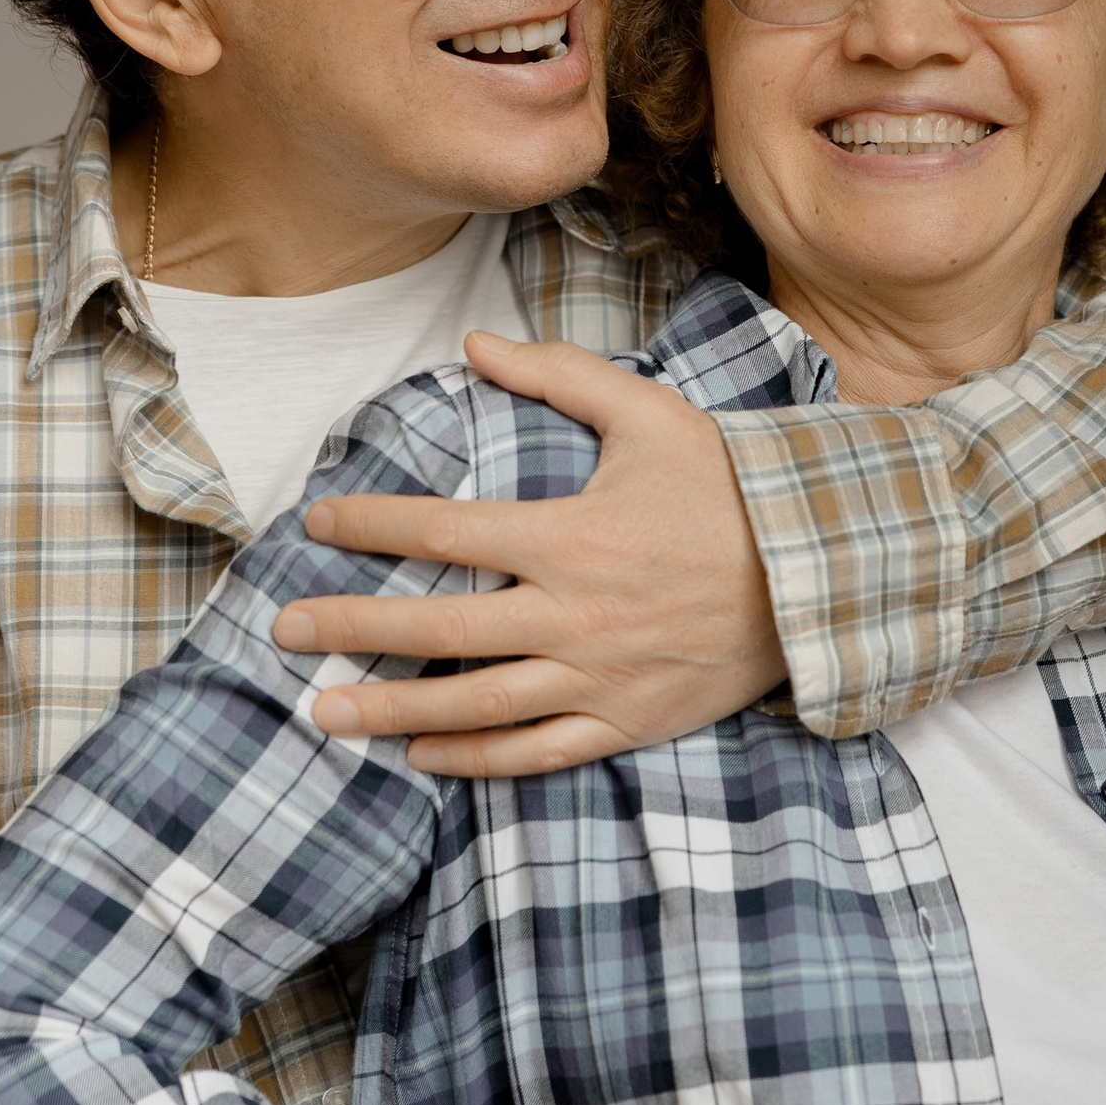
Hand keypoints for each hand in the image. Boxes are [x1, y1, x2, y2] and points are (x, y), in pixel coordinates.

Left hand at [268, 331, 788, 775]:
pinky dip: (472, 760)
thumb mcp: (651, 413)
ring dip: (389, 710)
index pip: (442, 533)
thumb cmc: (731, 487)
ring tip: (324, 712)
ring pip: (473, 707)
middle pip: (437, 630)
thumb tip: (475, 344)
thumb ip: (559, 375)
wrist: (821, 574)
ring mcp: (598, 679)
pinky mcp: (626, 722)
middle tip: (284, 629)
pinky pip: (535, 753)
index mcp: (571, 536)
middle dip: (350, 628)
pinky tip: (419, 755)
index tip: (317, 524)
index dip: (370, 526)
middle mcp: (574, 616)